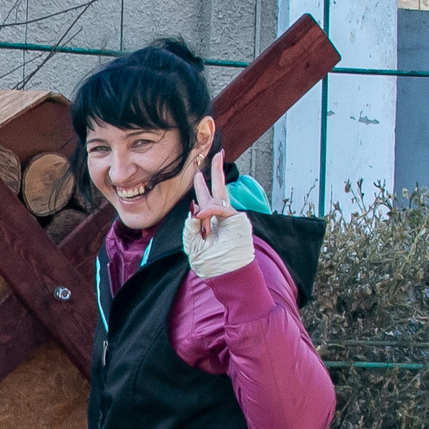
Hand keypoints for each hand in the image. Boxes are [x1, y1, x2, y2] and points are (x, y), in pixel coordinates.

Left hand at [181, 154, 253, 278]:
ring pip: (217, 200)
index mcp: (211, 222)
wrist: (227, 274)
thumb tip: (195, 207)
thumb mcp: (192, 243)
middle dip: (217, 172)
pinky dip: (211, 211)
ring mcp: (232, 218)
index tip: (197, 174)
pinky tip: (204, 215)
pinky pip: (221, 209)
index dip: (201, 188)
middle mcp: (222, 218)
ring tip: (204, 222)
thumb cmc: (210, 263)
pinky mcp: (238, 219)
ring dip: (206, 205)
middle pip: (218, 190)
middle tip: (216, 155)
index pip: (206, 201)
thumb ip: (191, 225)